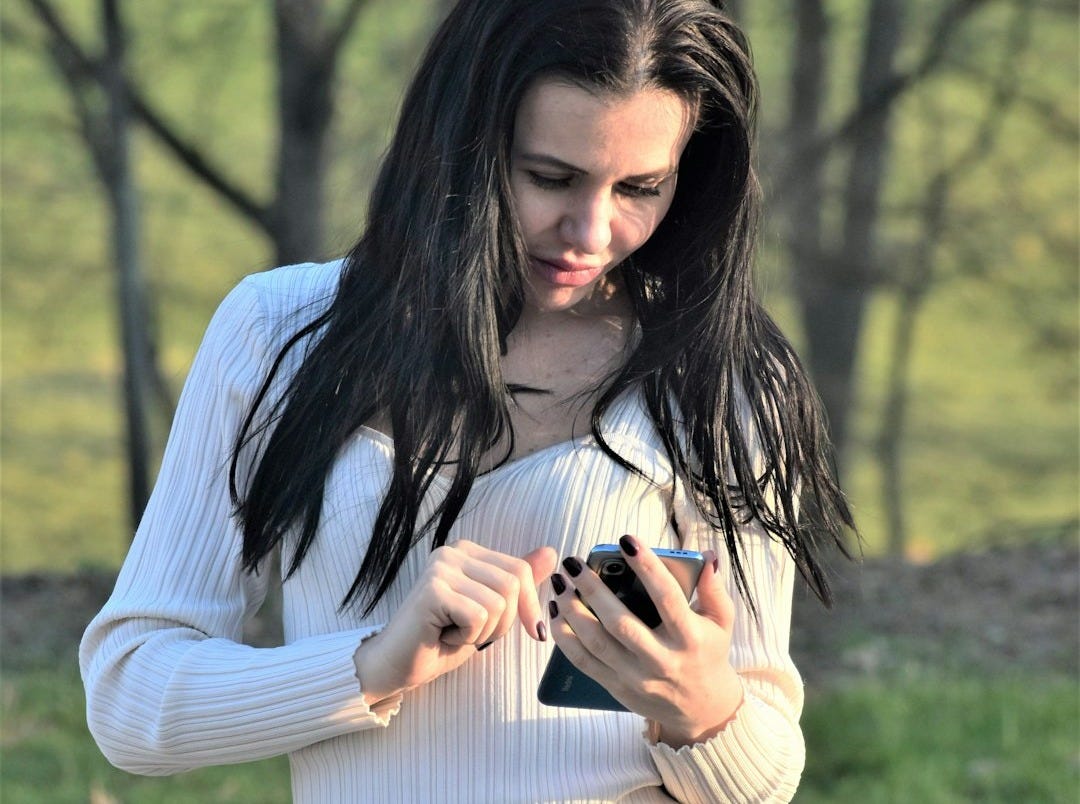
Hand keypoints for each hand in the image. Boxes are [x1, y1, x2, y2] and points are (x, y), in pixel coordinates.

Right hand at [354, 541, 556, 703]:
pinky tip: (442, 636)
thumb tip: (551, 552)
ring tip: (454, 634)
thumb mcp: (489, 612)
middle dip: (503, 622)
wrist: (395, 666)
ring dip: (484, 633)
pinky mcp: (432, 590)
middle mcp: (452, 552)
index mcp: (466, 551)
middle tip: (472, 634)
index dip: (527, 606)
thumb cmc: (440, 641)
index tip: (529, 631)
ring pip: (498, 603)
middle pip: (512, 584)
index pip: (520, 569)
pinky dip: (467, 638)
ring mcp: (440, 568)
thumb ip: (516, 582)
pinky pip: (478, 616)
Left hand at [549, 536, 742, 745]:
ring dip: (572, 611)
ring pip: (596, 643)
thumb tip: (709, 556)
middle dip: (593, 590)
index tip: (626, 540)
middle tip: (573, 562)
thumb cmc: (708, 653)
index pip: (667, 598)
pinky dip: (564, 637)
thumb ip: (713, 588)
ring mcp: (635, 677)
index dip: (647, 568)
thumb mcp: (721, 621)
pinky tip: (555, 611)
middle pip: (621, 623)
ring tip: (559, 583)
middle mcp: (661, 660)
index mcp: (688, 638)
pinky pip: (584, 662)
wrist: (702, 709)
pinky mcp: (616, 687)